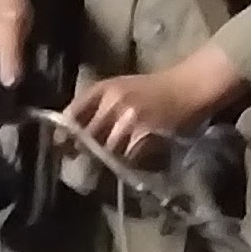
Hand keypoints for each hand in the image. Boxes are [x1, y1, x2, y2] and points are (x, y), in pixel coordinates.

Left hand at [71, 45, 248, 162]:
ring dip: (107, 161)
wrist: (189, 87)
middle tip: (85, 162)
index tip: (61, 148)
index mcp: (104, 88)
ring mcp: (129, 119)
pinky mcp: (145, 135)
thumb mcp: (121, 88)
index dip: (63, 135)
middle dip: (85, 152)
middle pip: (87, 137)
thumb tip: (70, 135)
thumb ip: (96, 107)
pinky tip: (133, 161)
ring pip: (107, 151)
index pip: (72, 114)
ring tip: (110, 165)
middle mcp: (113, 102)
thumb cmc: (154, 89)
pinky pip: (128, 157)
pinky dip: (128, 162)